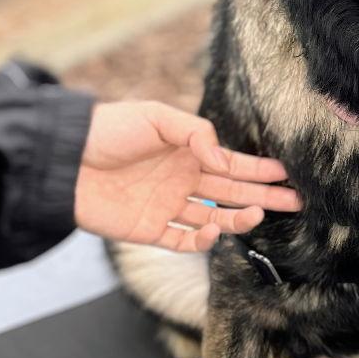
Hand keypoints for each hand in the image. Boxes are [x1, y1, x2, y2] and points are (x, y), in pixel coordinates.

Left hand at [74, 101, 299, 251]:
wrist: (63, 160)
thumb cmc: (107, 130)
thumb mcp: (154, 117)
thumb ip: (194, 133)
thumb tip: (222, 158)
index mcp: (186, 153)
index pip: (232, 165)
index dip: (261, 171)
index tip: (288, 174)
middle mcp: (182, 180)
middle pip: (231, 193)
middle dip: (264, 196)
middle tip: (295, 201)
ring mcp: (166, 206)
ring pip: (214, 218)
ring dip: (238, 218)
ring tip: (257, 214)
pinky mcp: (148, 230)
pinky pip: (182, 241)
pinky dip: (202, 240)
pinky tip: (213, 231)